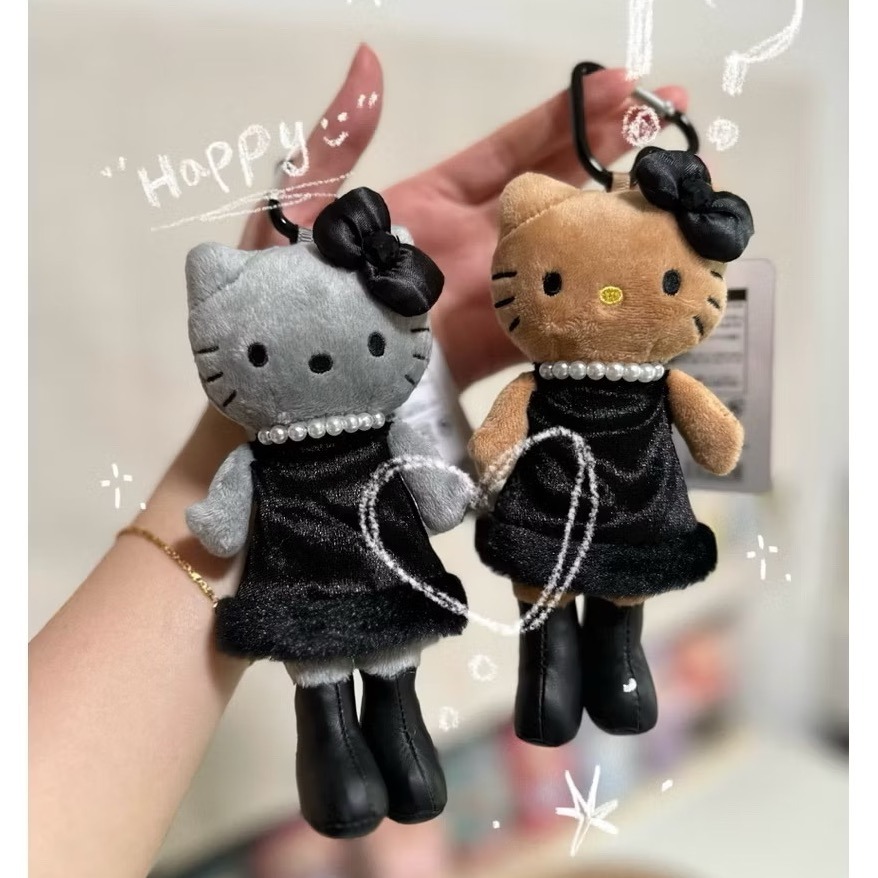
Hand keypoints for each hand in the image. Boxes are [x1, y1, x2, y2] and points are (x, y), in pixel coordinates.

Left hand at [160, 43, 687, 552]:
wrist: (282, 397)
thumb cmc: (277, 303)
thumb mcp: (298, 210)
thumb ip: (338, 141)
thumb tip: (369, 58)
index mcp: (430, 203)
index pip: (512, 149)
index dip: (565, 117)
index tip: (623, 82)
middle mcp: (471, 246)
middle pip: (556, 191)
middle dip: (617, 152)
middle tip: (678, 115)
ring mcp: (489, 299)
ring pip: (567, 251)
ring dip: (623, 222)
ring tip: (683, 188)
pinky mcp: (495, 351)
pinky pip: (553, 320)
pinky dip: (598, 300)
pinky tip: (648, 275)